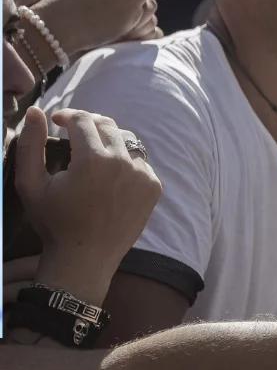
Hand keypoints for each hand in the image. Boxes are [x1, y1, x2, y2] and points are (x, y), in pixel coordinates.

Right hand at [14, 107, 161, 303]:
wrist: (86, 258)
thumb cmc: (53, 222)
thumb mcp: (31, 184)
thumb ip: (30, 144)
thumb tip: (37, 112)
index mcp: (93, 159)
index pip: (83, 120)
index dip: (67, 115)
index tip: (57, 121)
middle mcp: (123, 163)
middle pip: (107, 125)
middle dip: (88, 123)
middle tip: (73, 131)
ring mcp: (143, 175)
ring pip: (126, 140)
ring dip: (108, 140)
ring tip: (91, 150)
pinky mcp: (153, 187)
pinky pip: (140, 161)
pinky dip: (124, 160)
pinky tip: (109, 172)